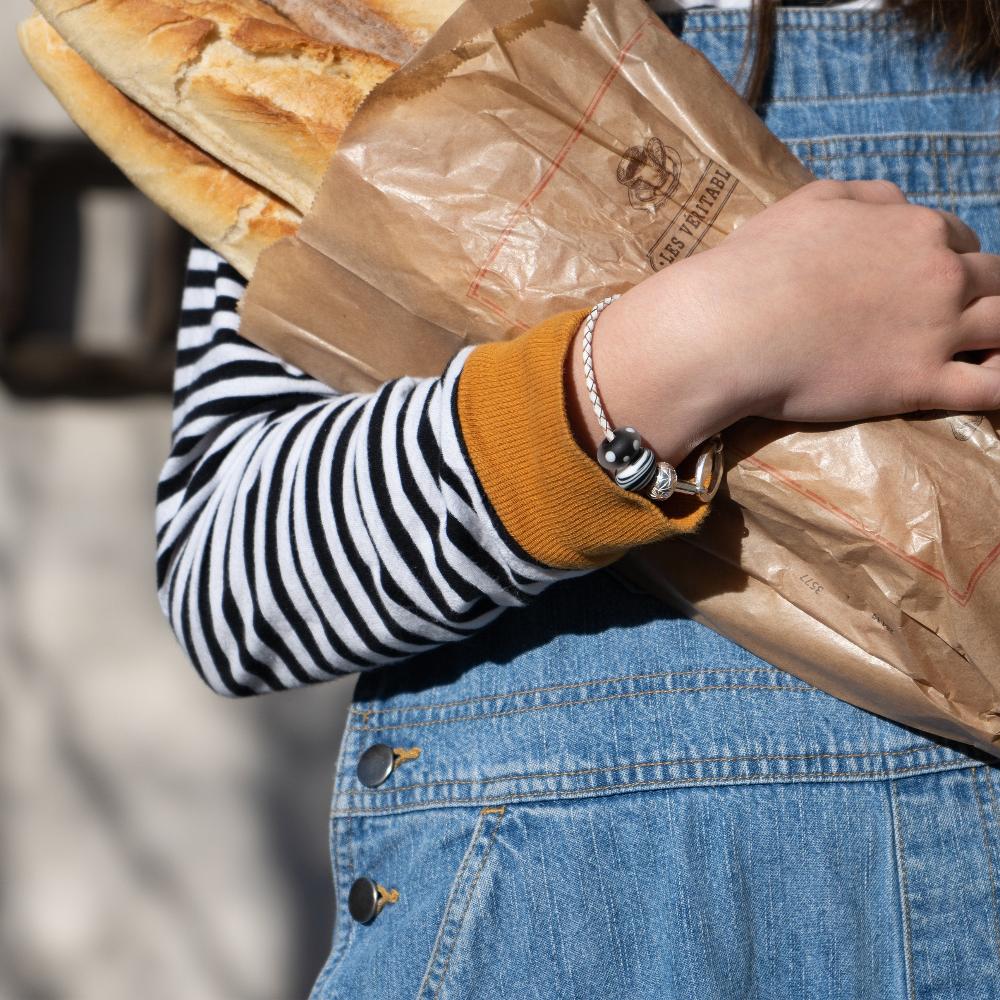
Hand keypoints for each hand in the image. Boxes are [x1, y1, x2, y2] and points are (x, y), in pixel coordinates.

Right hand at [566, 178, 999, 465]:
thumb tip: (894, 204)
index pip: (956, 238)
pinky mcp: (919, 383)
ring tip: (991, 348)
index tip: (927, 280)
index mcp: (913, 227)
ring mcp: (936, 331)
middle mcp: (939, 274)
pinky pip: (991, 387)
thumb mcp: (812, 200)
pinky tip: (997, 381)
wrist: (731, 327)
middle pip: (994, 278)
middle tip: (960, 314)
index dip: (946, 258)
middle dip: (984, 292)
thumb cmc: (759, 263)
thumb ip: (865, 197)